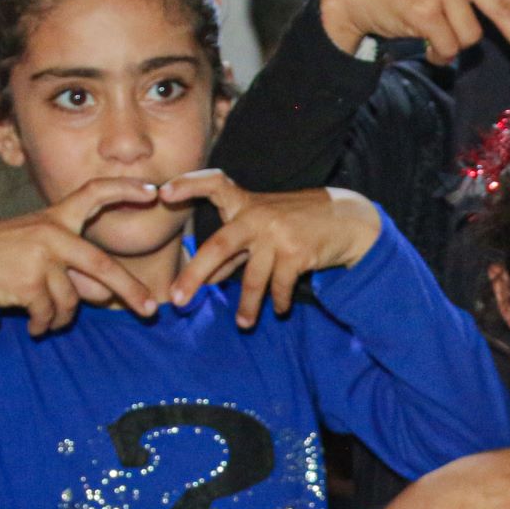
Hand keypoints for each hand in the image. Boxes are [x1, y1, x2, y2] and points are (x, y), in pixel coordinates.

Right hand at [0, 177, 162, 332]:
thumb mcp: (37, 252)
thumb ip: (72, 269)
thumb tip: (106, 295)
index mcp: (54, 218)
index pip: (93, 193)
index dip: (124, 190)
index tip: (152, 192)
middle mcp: (51, 233)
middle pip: (102, 265)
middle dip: (130, 290)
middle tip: (150, 308)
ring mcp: (40, 258)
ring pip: (72, 300)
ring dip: (62, 317)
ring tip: (45, 317)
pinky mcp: (29, 283)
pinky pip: (51, 314)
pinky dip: (45, 325)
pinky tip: (34, 325)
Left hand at [162, 175, 379, 323]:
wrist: (345, 219)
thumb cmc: (295, 223)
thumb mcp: (262, 227)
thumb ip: (234, 251)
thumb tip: (205, 280)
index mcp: (244, 204)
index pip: (213, 184)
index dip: (187, 185)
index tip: (163, 194)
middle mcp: (257, 216)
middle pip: (219, 247)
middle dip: (195, 275)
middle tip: (177, 300)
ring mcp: (277, 235)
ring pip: (253, 277)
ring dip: (247, 305)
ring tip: (243, 324)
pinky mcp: (298, 253)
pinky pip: (280, 285)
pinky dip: (277, 300)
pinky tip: (277, 309)